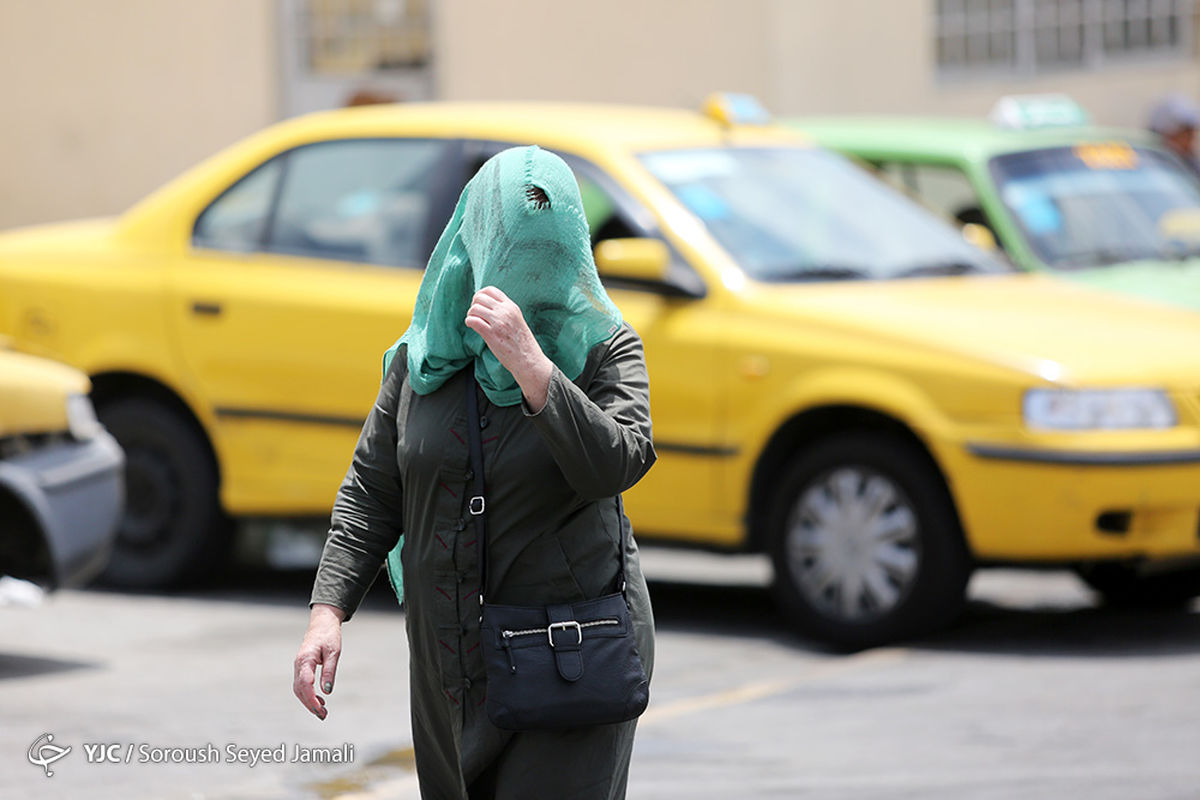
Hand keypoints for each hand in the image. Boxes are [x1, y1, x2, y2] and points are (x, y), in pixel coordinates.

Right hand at [293, 604, 344, 720]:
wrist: (322, 623)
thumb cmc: (329, 636)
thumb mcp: (334, 653)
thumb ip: (329, 671)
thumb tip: (327, 691)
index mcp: (305, 660)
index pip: (305, 684)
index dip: (311, 699)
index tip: (320, 709)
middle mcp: (298, 665)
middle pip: (300, 690)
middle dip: (310, 704)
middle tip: (323, 715)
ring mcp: (298, 667)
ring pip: (299, 689)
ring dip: (308, 702)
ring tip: (322, 712)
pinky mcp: (301, 668)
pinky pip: (301, 685)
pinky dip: (308, 695)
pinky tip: (320, 701)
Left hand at [465, 286, 552, 410]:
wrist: (528, 359)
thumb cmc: (522, 343)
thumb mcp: (517, 320)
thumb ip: (505, 312)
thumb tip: (488, 307)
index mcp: (511, 306)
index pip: (490, 290)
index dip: (480, 295)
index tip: (479, 304)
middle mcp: (505, 311)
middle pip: (480, 297)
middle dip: (473, 304)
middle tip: (475, 314)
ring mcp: (498, 322)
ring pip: (474, 308)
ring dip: (470, 314)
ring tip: (474, 322)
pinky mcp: (491, 334)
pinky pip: (473, 320)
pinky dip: (469, 322)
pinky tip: (472, 327)